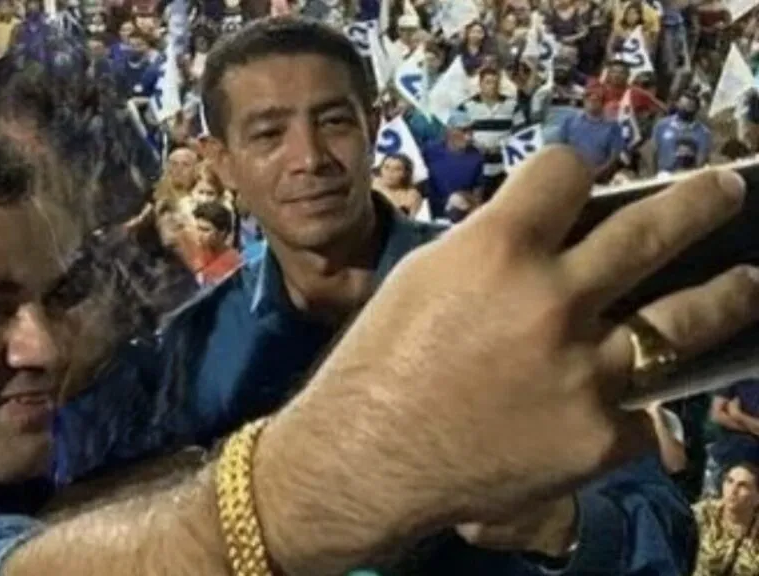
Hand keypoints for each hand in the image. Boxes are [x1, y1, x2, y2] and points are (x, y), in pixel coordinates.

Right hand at [254, 148, 758, 573]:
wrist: (364, 461)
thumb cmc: (378, 365)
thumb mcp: (423, 279)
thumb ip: (491, 250)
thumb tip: (545, 237)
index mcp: (497, 251)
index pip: (567, 172)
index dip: (573, 169)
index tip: (581, 178)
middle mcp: (553, 301)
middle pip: (653, 231)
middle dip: (697, 203)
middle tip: (724, 192)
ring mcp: (585, 373)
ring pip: (686, 320)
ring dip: (726, 296)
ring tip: (744, 284)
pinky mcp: (599, 437)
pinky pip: (642, 411)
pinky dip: (632, 405)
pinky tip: (626, 403)